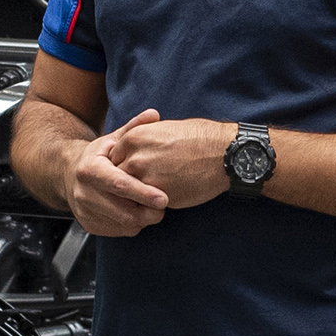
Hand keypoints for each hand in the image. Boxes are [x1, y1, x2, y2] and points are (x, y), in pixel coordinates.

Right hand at [61, 127, 168, 236]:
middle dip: (148, 212)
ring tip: (152, 208)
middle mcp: (83, 193)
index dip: (143, 193)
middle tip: (164, 205)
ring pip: (123, 224)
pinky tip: (137, 212)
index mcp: (90, 169)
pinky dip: (132, 225)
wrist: (68, 173)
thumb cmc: (98, 156)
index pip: (120, 185)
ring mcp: (84, 211)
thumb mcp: (113, 139)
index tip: (164, 198)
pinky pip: (118, 232)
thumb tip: (154, 114)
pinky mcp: (88, 225)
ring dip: (143, 220)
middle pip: (123, 211)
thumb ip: (134, 128)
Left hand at [101, 111, 235, 209]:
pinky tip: (158, 203)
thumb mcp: (164, 129)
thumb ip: (144, 141)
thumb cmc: (199, 138)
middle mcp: (134, 157)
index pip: (114, 157)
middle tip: (133, 189)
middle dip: (125, 183)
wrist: (222, 153)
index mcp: (134, 137)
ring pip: (128, 194)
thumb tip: (135, 150)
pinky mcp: (157, 195)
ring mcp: (144, 177)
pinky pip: (144, 205)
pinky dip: (148, 206)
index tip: (131, 172)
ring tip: (144, 199)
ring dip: (134, 197)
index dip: (122, 166)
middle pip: (117, 176)